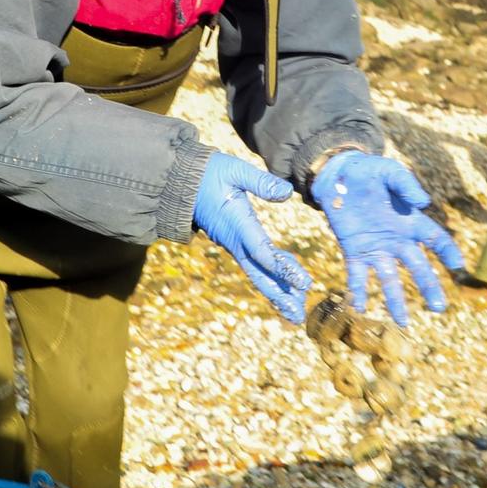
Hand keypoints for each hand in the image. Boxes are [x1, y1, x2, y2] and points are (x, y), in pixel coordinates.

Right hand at [193, 152, 312, 323]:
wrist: (180, 181)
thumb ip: (261, 182)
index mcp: (238, 225)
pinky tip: (286, 287)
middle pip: (260, 274)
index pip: (264, 253)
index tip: (305, 283)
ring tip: (296, 312)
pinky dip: (271, 277)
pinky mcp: (235, 243)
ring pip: (257, 273)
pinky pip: (254, 265)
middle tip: (299, 316)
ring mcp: (234, 244)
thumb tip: (287, 193)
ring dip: (277, 292)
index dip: (285, 269)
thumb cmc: (209, 173)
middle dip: (280, 295)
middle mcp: (235, 241)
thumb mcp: (235, 170)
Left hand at [312, 152, 465, 326]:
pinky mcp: (354, 250)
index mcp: (410, 221)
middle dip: (429, 286)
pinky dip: (358, 292)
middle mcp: (397, 239)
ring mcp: (376, 248)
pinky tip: (360, 309)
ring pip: (389, 278)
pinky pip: (357, 275)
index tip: (458, 267)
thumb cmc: (369, 172)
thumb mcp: (389, 171)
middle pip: (418, 266)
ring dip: (396, 299)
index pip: (436, 239)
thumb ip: (406, 184)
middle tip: (439, 308)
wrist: (338, 175)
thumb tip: (423, 203)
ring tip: (402, 322)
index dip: (448, 252)